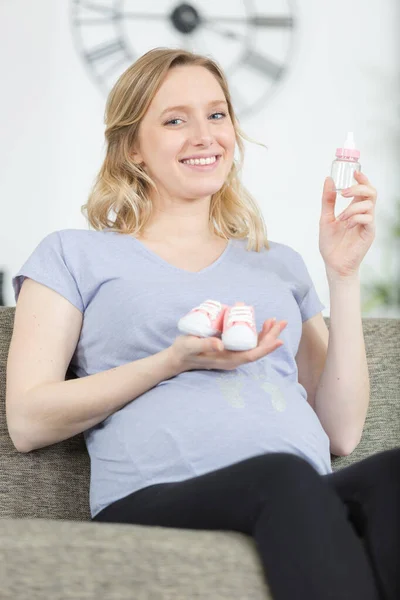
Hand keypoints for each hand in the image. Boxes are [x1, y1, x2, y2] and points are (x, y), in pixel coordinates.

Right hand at [169, 318, 286, 372]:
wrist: (178, 357)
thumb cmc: (184, 351)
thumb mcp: (192, 346)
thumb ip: (204, 345)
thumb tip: (221, 344)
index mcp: (228, 360)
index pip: (252, 355)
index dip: (267, 348)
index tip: (278, 339)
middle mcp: (233, 359)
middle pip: (257, 349)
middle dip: (270, 336)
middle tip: (280, 322)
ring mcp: (232, 354)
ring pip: (254, 346)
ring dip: (265, 334)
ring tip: (274, 321)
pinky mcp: (229, 349)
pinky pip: (246, 342)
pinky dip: (255, 333)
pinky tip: (258, 323)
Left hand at [319, 170, 376, 279]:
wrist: (333, 264)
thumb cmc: (331, 244)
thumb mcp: (325, 218)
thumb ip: (328, 200)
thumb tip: (328, 180)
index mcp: (354, 210)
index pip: (364, 190)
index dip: (362, 179)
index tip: (354, 173)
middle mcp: (363, 215)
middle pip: (371, 193)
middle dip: (359, 188)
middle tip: (344, 193)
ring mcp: (367, 224)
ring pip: (368, 205)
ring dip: (351, 209)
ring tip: (341, 219)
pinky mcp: (369, 234)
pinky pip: (367, 219)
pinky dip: (355, 218)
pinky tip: (346, 225)